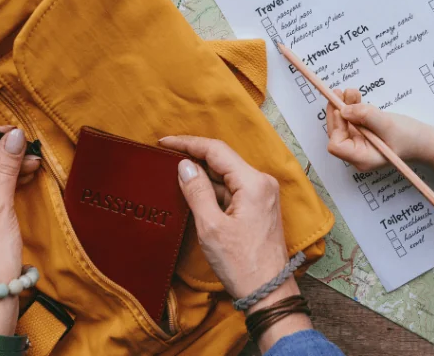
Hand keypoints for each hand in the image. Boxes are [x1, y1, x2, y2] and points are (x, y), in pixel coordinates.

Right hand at [159, 135, 311, 351]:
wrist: (268, 292)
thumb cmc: (242, 264)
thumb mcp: (211, 227)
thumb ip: (197, 192)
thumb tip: (184, 166)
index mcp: (254, 183)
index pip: (217, 150)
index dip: (188, 143)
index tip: (164, 142)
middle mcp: (262, 183)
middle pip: (223, 160)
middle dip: (194, 157)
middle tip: (165, 155)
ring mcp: (262, 195)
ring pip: (226, 176)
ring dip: (202, 175)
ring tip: (173, 173)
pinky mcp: (258, 208)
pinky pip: (232, 190)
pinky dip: (212, 190)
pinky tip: (193, 192)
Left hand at [326, 88, 433, 168]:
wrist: (422, 140)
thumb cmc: (409, 138)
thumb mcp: (388, 125)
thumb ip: (366, 116)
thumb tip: (343, 110)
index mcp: (362, 158)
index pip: (336, 145)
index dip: (337, 126)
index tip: (342, 109)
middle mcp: (357, 152)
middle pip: (336, 132)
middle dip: (337, 111)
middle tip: (339, 92)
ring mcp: (359, 143)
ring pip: (343, 123)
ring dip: (344, 106)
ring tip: (351, 92)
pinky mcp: (363, 133)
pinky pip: (351, 120)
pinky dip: (352, 107)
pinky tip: (356, 97)